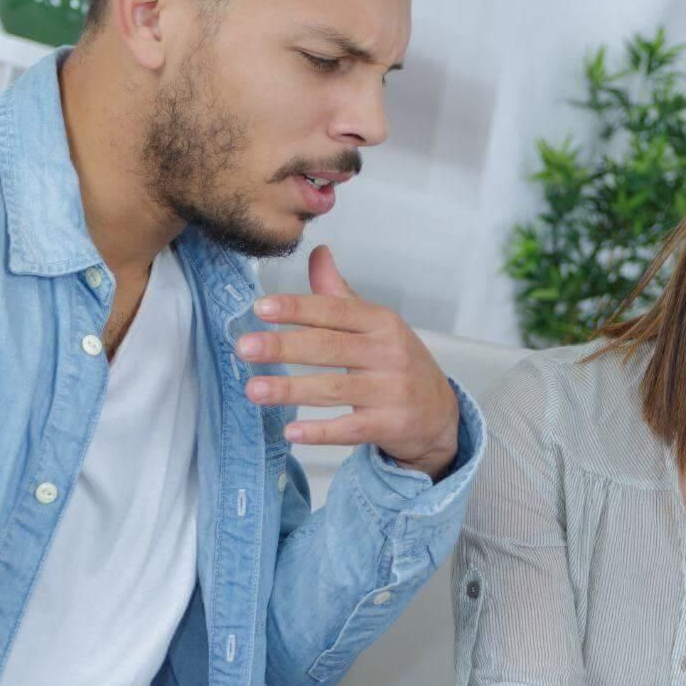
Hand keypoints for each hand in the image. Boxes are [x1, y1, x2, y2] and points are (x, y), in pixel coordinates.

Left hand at [239, 245, 460, 478]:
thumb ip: (340, 294)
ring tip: (253, 389)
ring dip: (291, 390)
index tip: (261, 308)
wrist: (440, 413)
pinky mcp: (390, 425)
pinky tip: (291, 432)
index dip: (298, 308)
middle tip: (245, 348)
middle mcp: (388, 353)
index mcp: (381, 323)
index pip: (334, 311)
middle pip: (329, 347)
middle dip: (284, 347)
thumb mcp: (377, 325)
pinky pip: (350, 429)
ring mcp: (390, 391)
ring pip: (334, 389)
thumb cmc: (398, 363)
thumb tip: (317, 252)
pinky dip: (320, 432)